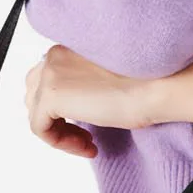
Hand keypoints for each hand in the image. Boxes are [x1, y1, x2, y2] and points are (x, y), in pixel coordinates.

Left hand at [24, 44, 155, 157]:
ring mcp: (50, 74)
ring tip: (86, 142)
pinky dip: (60, 142)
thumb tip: (73, 104)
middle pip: (36, 95)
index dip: (65, 108)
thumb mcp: (104, 78)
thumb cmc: (146, 83)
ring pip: (36, 112)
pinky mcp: (51, 96)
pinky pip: (39, 128)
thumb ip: (82, 83)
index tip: (88, 124)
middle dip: (57, 119)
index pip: (49, 80)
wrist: (156, 87)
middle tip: (85, 135)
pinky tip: (86, 146)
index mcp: (68, 47)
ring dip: (60, 132)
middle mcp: (54, 56)